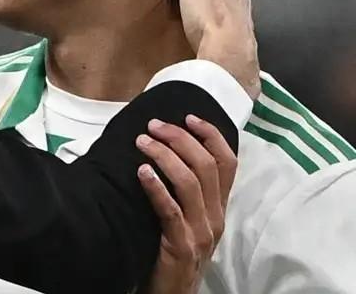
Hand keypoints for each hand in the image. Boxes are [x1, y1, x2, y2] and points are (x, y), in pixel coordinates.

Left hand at [136, 115, 237, 293]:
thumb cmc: (172, 252)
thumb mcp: (187, 219)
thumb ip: (183, 193)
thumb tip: (164, 150)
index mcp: (218, 208)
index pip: (227, 163)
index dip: (211, 135)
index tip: (188, 116)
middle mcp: (215, 217)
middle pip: (207, 166)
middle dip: (180, 139)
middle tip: (153, 125)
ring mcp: (200, 232)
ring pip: (190, 183)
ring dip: (165, 156)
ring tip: (143, 141)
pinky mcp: (181, 246)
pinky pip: (170, 211)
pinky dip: (156, 188)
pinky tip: (141, 172)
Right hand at [178, 0, 259, 98]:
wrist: (226, 58)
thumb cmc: (207, 12)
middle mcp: (239, 0)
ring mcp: (241, 23)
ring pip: (228, 10)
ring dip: (216, 10)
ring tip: (200, 12)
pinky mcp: (238, 45)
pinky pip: (227, 32)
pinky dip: (219, 30)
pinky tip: (211, 35)